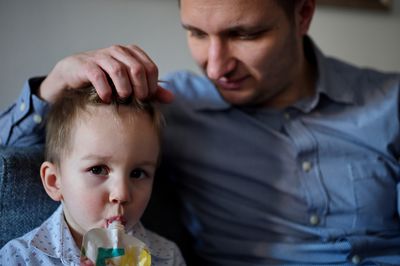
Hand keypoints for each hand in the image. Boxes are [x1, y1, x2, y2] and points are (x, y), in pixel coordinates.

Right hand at [38, 44, 173, 103]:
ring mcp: (101, 56)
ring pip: (119, 70)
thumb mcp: (131, 85)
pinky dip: (105, 89)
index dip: (152, 86)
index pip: (150, 68)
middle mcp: (117, 51)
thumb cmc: (106, 82)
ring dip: (123, 89)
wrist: (74, 78)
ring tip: (122, 100)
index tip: (146, 98)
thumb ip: (151, 91)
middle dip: (140, 89)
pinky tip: (106, 99)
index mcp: (131, 53)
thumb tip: (171, 98)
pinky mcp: (85, 64)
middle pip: (137, 69)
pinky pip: (98, 75)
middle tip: (136, 101)